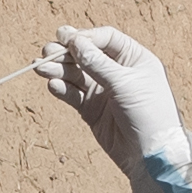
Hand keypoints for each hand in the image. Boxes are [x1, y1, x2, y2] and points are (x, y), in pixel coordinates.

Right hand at [38, 26, 191, 182]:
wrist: (151, 155)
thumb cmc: (149, 113)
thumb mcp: (124, 83)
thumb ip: (97, 62)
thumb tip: (74, 41)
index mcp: (134, 59)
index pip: (105, 39)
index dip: (85, 37)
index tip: (65, 38)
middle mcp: (118, 72)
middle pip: (86, 54)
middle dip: (66, 52)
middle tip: (47, 51)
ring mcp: (103, 91)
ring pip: (76, 74)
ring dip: (58, 69)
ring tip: (40, 67)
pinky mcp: (92, 110)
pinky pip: (73, 95)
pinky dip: (62, 89)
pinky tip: (53, 85)